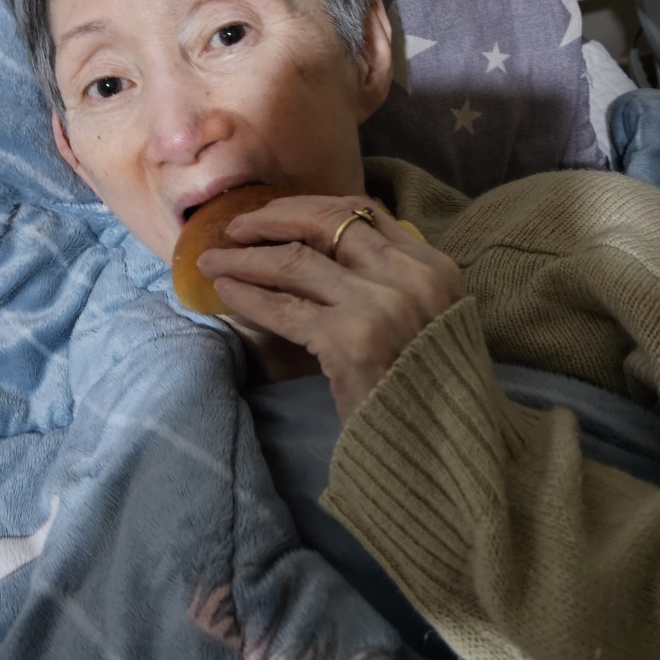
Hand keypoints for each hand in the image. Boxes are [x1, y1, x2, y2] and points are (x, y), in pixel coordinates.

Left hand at [195, 195, 462, 422]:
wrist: (446, 452)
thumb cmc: (428, 390)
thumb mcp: (428, 318)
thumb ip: (390, 281)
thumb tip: (317, 253)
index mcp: (434, 265)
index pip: (364, 211)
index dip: (309, 208)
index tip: (273, 215)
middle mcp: (411, 276)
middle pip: (325, 223)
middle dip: (271, 220)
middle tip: (235, 228)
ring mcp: (382, 305)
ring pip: (295, 261)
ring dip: (246, 258)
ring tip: (213, 261)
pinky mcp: (351, 340)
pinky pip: (284, 307)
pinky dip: (248, 295)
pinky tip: (226, 292)